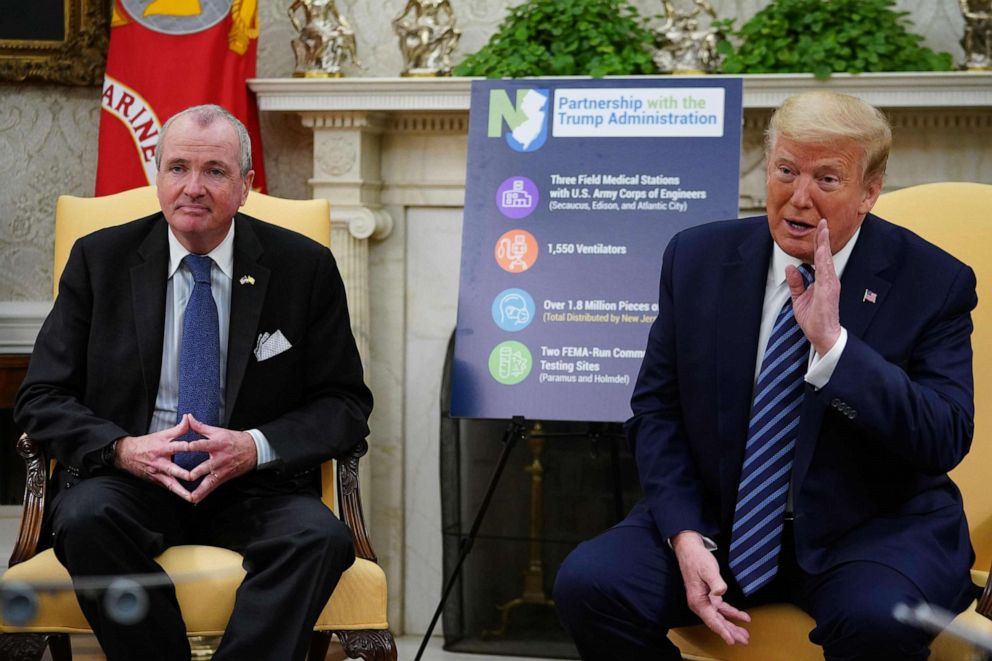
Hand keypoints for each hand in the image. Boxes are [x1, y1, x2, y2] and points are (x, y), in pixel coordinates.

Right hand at [116, 418, 194, 501]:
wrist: (126, 455)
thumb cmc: (147, 443)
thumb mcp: (162, 434)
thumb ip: (178, 428)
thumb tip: (189, 417)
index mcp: (163, 448)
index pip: (178, 447)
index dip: (189, 447)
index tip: (200, 448)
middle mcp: (161, 462)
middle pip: (174, 470)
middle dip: (185, 474)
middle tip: (194, 478)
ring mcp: (158, 474)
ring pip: (171, 485)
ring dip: (182, 492)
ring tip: (192, 498)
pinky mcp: (157, 481)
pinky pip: (168, 488)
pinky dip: (177, 494)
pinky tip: (187, 499)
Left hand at [185, 416, 257, 503]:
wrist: (252, 450)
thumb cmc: (233, 439)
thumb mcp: (218, 431)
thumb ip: (200, 426)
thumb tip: (188, 418)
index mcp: (216, 445)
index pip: (202, 445)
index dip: (192, 446)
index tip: (182, 448)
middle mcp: (218, 459)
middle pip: (204, 467)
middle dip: (194, 473)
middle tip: (184, 477)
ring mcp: (221, 470)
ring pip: (208, 482)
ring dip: (198, 490)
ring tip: (188, 496)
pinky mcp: (223, 478)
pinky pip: (211, 488)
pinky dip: (203, 495)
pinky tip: (194, 501)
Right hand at [672, 531, 749, 645]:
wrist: (690, 550)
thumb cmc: (697, 559)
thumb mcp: (707, 569)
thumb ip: (715, 582)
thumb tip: (720, 593)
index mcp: (698, 600)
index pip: (712, 620)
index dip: (722, 631)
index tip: (731, 640)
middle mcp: (700, 603)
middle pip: (717, 622)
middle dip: (730, 632)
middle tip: (744, 640)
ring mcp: (704, 600)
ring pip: (719, 617)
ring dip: (731, 625)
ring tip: (744, 634)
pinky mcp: (709, 596)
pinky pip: (721, 609)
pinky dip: (731, 613)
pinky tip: (742, 617)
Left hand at [786, 219, 841, 355]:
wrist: (823, 334)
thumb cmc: (814, 319)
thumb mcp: (799, 298)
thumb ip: (796, 283)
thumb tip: (791, 268)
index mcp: (823, 280)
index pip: (820, 258)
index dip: (819, 243)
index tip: (819, 228)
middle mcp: (829, 279)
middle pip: (825, 254)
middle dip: (823, 237)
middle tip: (823, 221)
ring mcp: (830, 284)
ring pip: (826, 259)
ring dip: (824, 244)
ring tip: (823, 229)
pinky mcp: (828, 290)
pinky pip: (825, 272)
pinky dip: (823, 259)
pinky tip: (821, 249)